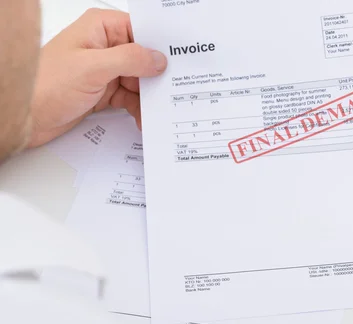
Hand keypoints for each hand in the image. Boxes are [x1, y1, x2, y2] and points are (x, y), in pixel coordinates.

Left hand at [29, 9, 166, 146]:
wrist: (25, 116)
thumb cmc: (45, 85)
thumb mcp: (92, 68)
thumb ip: (129, 60)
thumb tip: (158, 59)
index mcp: (100, 28)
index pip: (142, 30)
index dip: (162, 45)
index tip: (180, 60)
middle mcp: (104, 46)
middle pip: (145, 58)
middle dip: (158, 77)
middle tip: (173, 92)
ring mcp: (105, 70)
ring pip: (141, 81)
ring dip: (150, 98)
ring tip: (158, 113)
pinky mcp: (103, 91)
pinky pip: (131, 98)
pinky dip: (139, 109)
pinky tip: (145, 120)